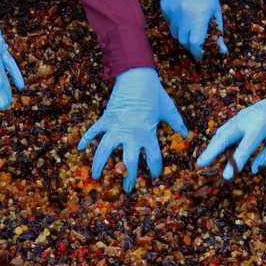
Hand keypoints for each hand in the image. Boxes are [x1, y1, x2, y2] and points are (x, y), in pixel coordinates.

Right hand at [78, 69, 189, 191]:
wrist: (137, 76)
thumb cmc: (155, 93)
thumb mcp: (168, 110)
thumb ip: (177, 124)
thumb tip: (186, 134)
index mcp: (148, 135)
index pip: (153, 159)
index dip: (155, 170)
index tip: (155, 177)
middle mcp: (131, 135)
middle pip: (128, 163)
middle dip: (128, 178)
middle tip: (127, 190)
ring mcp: (116, 128)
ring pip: (105, 151)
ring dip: (100, 164)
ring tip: (96, 176)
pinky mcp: (106, 119)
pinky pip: (94, 131)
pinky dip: (86, 138)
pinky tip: (80, 148)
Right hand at [160, 0, 225, 59]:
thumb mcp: (215, 11)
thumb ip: (218, 32)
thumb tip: (222, 51)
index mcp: (199, 18)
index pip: (195, 44)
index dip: (198, 52)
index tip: (201, 53)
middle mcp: (183, 17)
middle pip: (183, 41)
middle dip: (190, 45)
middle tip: (196, 41)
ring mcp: (172, 13)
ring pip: (174, 33)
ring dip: (182, 34)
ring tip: (189, 25)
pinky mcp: (164, 8)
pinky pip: (168, 22)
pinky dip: (175, 23)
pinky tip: (181, 13)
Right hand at [196, 85, 265, 176]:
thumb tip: (253, 169)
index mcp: (260, 126)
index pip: (244, 148)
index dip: (235, 163)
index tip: (226, 176)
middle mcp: (247, 119)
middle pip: (225, 136)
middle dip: (212, 151)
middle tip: (200, 164)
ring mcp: (242, 115)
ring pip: (223, 131)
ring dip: (213, 145)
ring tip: (204, 159)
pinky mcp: (241, 115)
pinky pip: (227, 128)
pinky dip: (219, 139)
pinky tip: (215, 148)